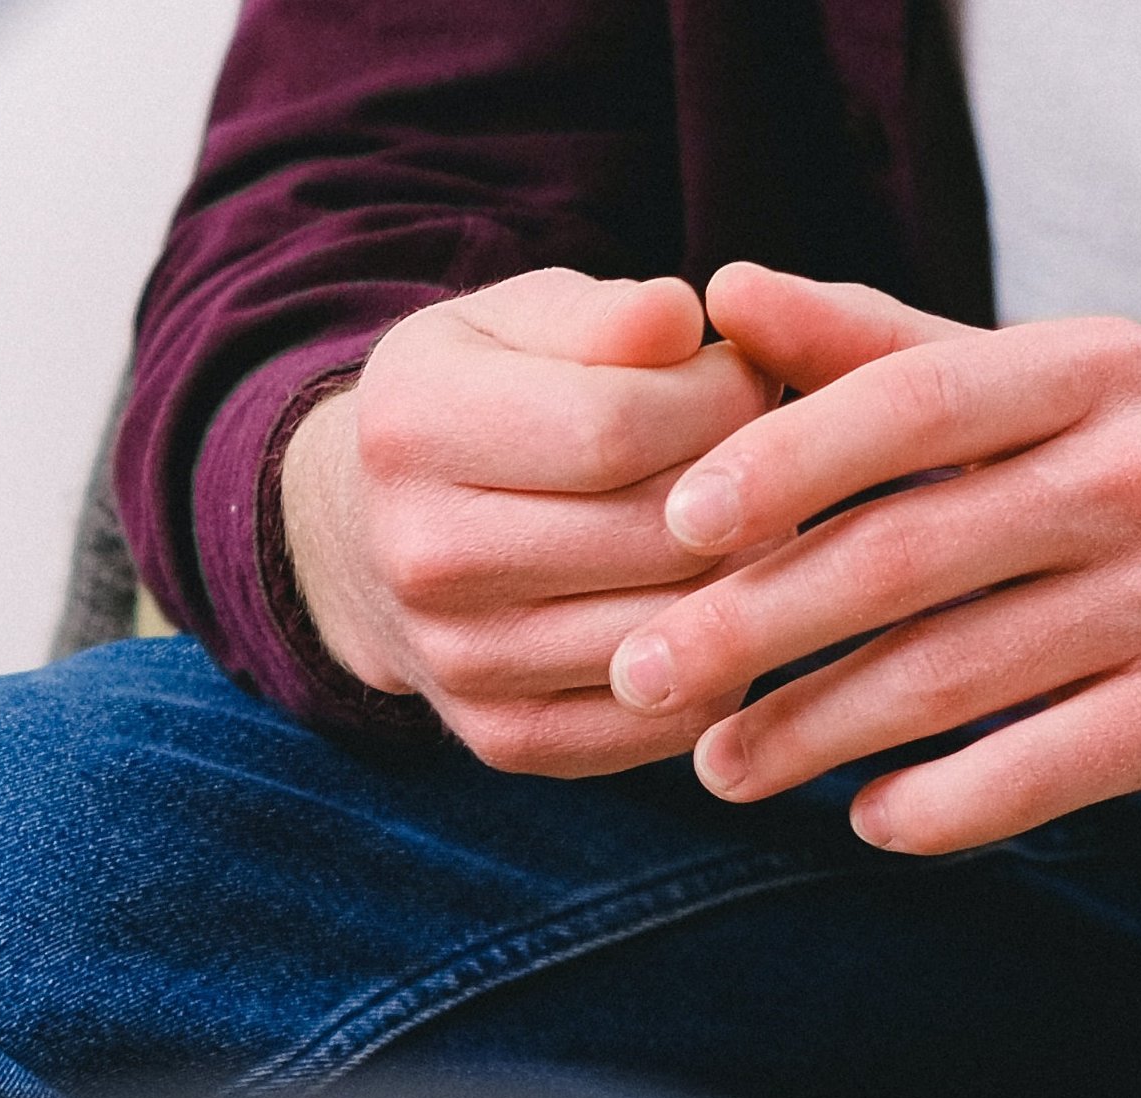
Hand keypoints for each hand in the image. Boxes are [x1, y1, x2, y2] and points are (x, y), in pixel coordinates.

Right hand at [279, 269, 779, 775]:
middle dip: (746, 489)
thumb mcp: (518, 320)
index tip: (750, 378)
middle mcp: (422, 558)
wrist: (367, 539)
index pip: (617, 427)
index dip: (719, 399)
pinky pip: (662, 721)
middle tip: (773, 458)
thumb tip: (686, 319)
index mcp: (413, 428)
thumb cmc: (481, 402)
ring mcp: (459, 663)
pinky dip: (718, 665)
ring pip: (669, 630)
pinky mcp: (504, 741)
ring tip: (746, 524)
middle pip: (653, 535)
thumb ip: (606, 314)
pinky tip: (715, 603)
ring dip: (744, 576)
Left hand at [609, 264, 1140, 853]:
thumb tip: (728, 292)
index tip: (671, 529)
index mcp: (1089, 370)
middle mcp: (1139, 468)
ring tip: (724, 771)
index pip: (904, 403)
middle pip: (904, 553)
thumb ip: (892, 349)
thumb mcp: (1067, 386)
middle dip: (753, 627)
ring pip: (954, 675)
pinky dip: (943, 806)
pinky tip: (871, 825)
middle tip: (643, 678)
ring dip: (817, 733)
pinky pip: (1044, 769)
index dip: (778, 465)